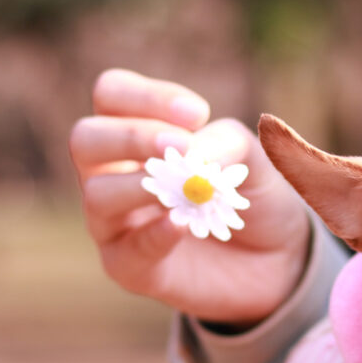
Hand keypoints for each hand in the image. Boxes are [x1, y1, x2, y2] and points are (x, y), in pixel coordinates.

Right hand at [70, 69, 310, 326]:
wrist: (276, 259)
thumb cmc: (252, 195)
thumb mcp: (254, 157)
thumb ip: (225, 143)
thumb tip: (192, 150)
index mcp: (135, 133)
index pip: (111, 95)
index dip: (146, 96)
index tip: (198, 114)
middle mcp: (112, 173)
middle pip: (85, 138)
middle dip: (131, 136)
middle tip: (180, 146)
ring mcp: (115, 223)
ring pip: (96, 195)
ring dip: (141, 186)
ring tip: (187, 188)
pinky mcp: (131, 268)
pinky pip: (127, 252)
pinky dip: (155, 234)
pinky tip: (183, 224)